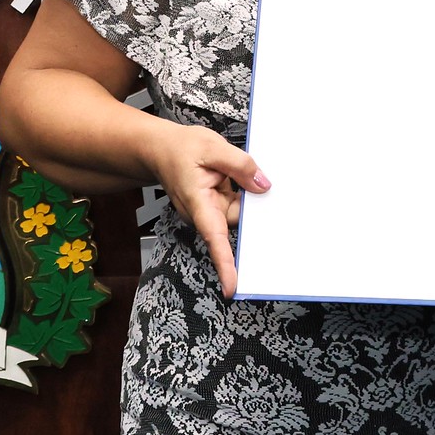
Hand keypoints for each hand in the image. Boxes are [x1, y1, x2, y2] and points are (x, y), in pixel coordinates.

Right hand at [149, 122, 268, 297]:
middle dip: (254, 215)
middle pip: (235, 222)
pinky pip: (236, 204)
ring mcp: (209, 210)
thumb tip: (263, 185)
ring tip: (253, 175)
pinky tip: (249, 179)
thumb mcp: (212, 147)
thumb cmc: (179, 148)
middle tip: (275, 201)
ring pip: (238, 212)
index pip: (213, 237)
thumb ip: (240, 165)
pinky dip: (244, 194)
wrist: (159, 148)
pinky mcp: (215, 204)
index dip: (224, 263)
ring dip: (249, 198)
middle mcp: (203, 213)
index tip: (233, 287)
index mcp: (198, 203)